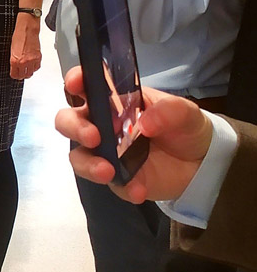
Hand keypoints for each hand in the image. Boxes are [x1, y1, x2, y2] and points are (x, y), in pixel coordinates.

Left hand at [9, 14, 41, 79]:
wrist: (28, 30)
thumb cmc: (19, 36)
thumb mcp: (11, 49)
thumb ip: (13, 60)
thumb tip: (14, 67)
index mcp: (14, 60)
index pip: (15, 75)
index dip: (14, 75)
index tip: (15, 74)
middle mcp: (23, 62)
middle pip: (23, 76)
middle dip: (21, 75)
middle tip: (20, 73)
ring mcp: (32, 60)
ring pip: (31, 73)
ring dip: (28, 72)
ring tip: (26, 69)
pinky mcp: (38, 57)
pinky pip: (37, 67)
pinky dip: (34, 67)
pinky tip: (32, 64)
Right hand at [54, 67, 212, 202]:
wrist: (201, 163)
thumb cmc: (184, 127)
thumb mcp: (185, 112)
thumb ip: (169, 111)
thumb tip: (145, 123)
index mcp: (114, 100)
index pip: (86, 85)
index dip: (75, 81)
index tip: (76, 85)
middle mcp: (102, 124)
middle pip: (69, 121)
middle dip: (73, 127)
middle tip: (92, 137)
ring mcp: (106, 153)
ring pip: (79, 156)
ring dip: (87, 164)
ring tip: (107, 172)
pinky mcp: (117, 178)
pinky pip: (110, 184)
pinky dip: (122, 187)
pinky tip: (139, 190)